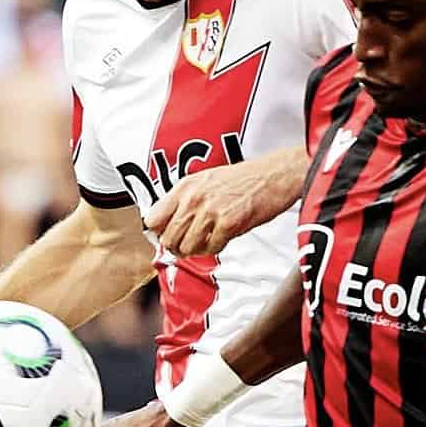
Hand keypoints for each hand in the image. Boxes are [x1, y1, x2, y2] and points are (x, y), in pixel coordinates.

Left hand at [145, 149, 305, 257]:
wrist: (273, 175)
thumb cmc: (244, 179)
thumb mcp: (205, 181)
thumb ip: (185, 201)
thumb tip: (169, 226)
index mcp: (185, 187)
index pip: (152, 220)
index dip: (160, 232)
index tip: (169, 235)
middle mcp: (193, 198)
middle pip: (168, 239)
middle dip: (178, 248)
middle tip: (190, 246)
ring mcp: (210, 212)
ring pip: (187, 248)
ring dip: (197, 250)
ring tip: (209, 241)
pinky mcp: (228, 224)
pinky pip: (211, 249)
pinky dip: (216, 248)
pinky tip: (224, 238)